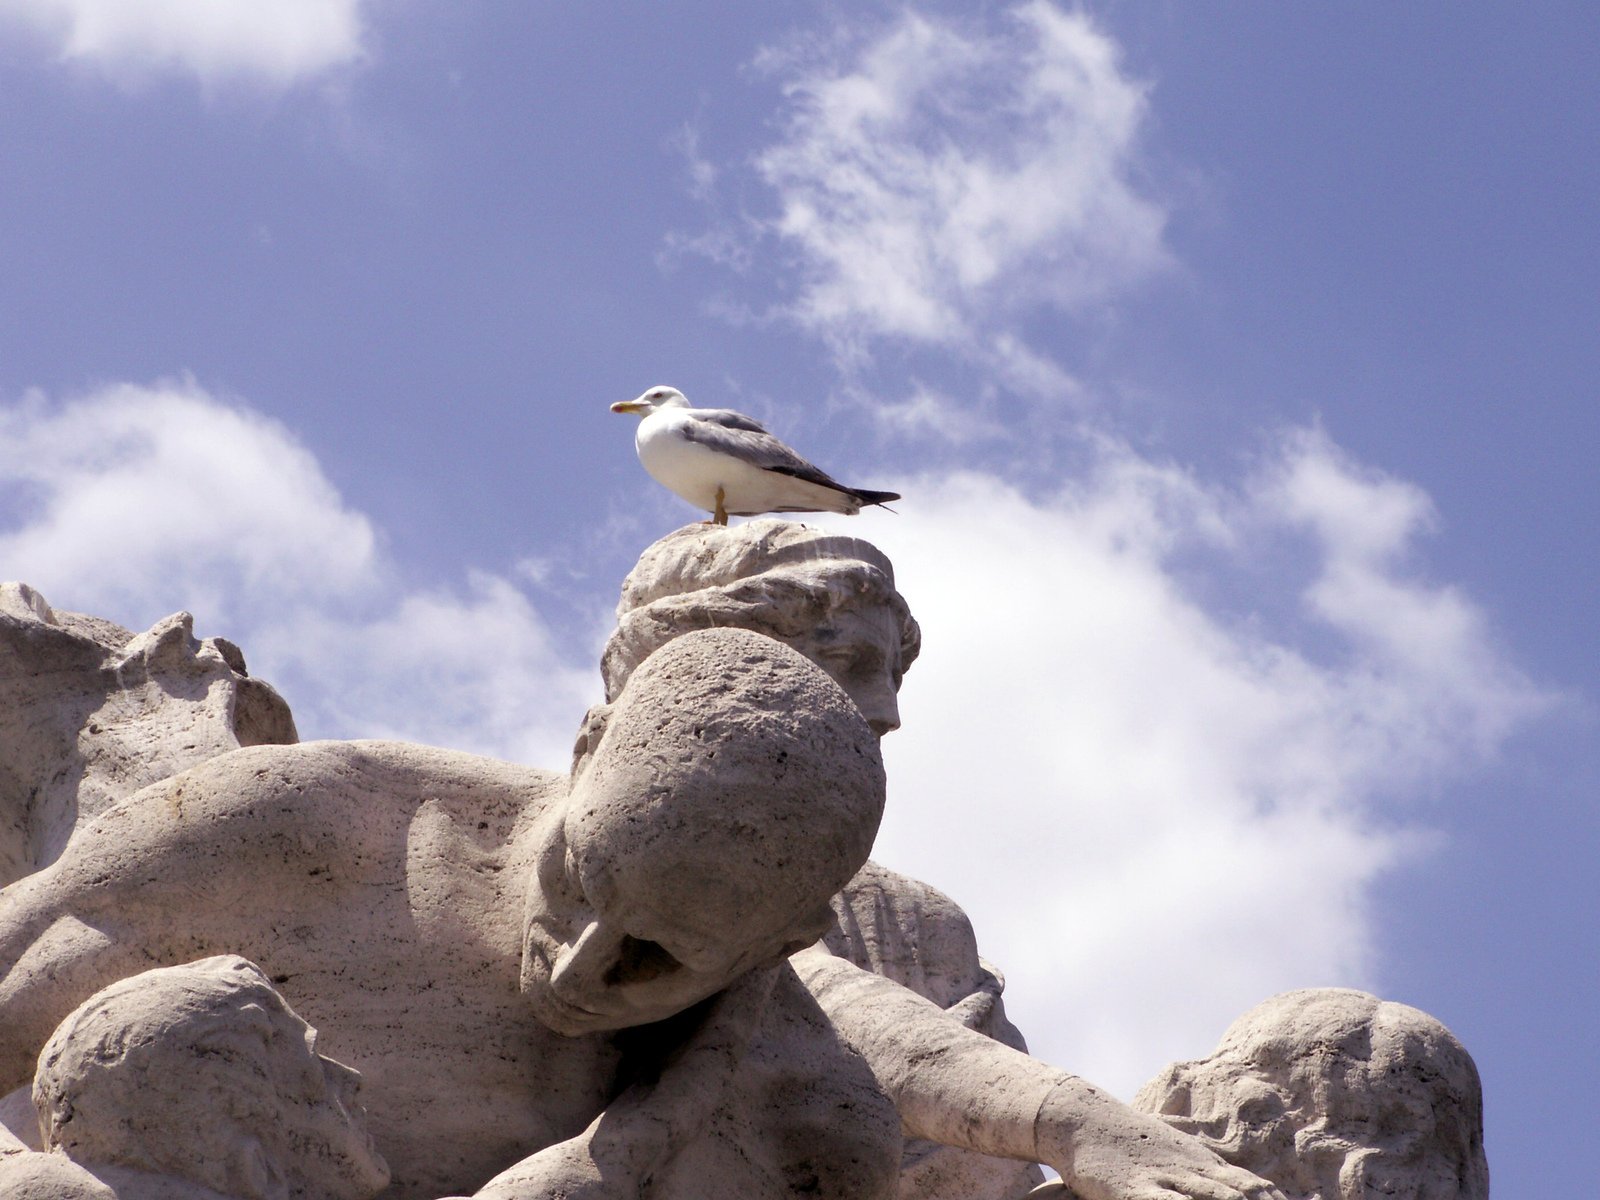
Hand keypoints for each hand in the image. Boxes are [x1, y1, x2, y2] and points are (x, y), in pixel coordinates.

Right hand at [1038, 1077, 1285, 1199]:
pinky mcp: (1134, 1188)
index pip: (1253, 1186)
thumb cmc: (1125, 1137)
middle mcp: (1191, 1168)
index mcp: (1202, 1160)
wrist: (1080, 1116)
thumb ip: (1202, 1167)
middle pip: (1242, 1196)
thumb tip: (1239, 1183)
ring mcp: (1164, 1177)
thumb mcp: (1171, 1150)